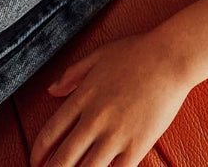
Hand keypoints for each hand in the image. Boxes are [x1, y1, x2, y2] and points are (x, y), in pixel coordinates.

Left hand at [29, 31, 191, 166]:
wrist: (171, 57)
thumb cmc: (138, 52)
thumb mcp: (99, 55)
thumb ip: (73, 74)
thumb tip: (51, 90)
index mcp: (83, 97)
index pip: (49, 135)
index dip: (37, 154)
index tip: (35, 163)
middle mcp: (94, 119)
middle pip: (62, 160)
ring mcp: (116, 135)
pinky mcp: (137, 145)